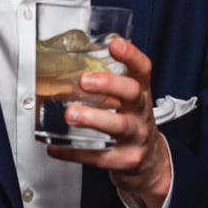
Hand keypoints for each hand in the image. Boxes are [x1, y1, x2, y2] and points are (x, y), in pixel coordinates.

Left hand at [48, 38, 171, 207]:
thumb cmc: (131, 124)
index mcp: (140, 94)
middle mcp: (141, 113)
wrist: (150, 163)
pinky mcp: (125, 160)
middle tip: (85, 80)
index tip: (115, 44)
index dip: (131, 56)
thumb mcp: (128, 102)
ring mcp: (135, 137)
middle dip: (109, 84)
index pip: (142, 70)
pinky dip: (75, 152)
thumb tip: (67, 65)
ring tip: (71, 114)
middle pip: (133, 93)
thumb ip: (107, 85)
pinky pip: (99, 157)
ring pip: (118, 126)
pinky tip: (57, 148)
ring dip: (93, 118)